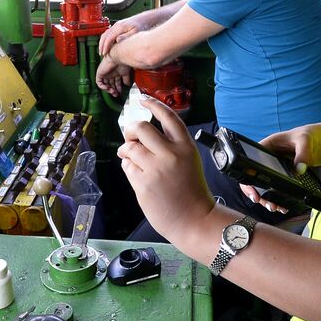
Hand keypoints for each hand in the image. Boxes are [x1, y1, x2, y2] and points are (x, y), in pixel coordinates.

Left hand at [95, 56, 132, 94]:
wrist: (118, 57)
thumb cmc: (123, 62)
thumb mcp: (126, 73)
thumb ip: (126, 79)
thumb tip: (127, 85)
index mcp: (116, 72)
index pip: (116, 82)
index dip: (117, 88)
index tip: (120, 92)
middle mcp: (110, 73)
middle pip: (110, 84)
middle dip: (113, 90)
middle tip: (116, 94)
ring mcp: (105, 73)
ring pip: (105, 84)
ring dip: (108, 90)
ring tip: (113, 92)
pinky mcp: (99, 73)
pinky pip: (99, 82)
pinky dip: (102, 87)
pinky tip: (107, 88)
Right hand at [98, 19, 140, 55]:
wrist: (144, 19)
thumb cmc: (141, 26)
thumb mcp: (135, 32)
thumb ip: (126, 36)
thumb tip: (117, 40)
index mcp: (120, 27)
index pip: (109, 38)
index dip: (106, 46)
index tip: (105, 54)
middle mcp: (116, 25)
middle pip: (105, 36)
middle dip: (102, 45)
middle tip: (102, 54)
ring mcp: (116, 25)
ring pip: (105, 34)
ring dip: (102, 42)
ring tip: (103, 50)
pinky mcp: (117, 26)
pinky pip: (108, 32)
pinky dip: (105, 39)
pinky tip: (107, 45)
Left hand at [118, 97, 214, 238]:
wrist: (194, 220)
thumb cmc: (191, 192)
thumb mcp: (189, 161)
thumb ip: (170, 146)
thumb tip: (142, 136)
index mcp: (186, 146)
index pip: (168, 116)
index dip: (153, 105)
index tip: (143, 100)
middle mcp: (171, 154)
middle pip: (142, 128)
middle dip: (131, 130)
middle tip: (130, 137)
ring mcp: (156, 169)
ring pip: (130, 148)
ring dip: (126, 151)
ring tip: (131, 159)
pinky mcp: (143, 183)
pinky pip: (127, 167)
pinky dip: (128, 168)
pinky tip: (138, 176)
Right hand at [239, 116, 320, 212]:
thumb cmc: (314, 133)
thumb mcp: (306, 139)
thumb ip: (302, 153)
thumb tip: (299, 169)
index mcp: (269, 146)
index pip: (249, 161)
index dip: (248, 178)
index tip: (254, 191)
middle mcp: (271, 158)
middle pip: (255, 177)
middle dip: (256, 192)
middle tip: (262, 202)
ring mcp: (279, 168)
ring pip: (266, 186)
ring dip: (267, 199)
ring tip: (274, 207)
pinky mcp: (289, 176)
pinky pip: (279, 189)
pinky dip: (279, 199)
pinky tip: (284, 206)